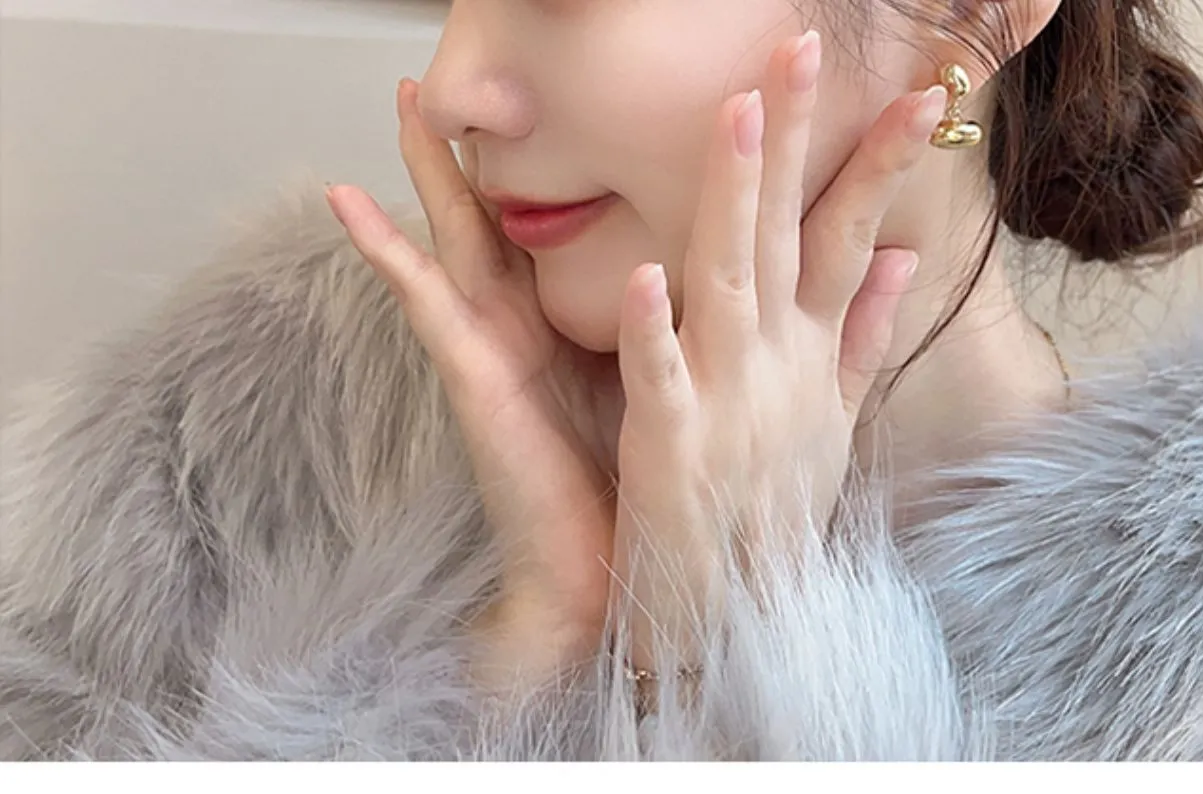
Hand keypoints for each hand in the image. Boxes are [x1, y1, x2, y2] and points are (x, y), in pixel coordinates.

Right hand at [327, 81, 618, 685]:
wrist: (607, 575)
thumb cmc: (631, 482)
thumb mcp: (649, 379)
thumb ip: (651, 323)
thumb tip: (688, 264)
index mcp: (560, 323)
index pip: (542, 226)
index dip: (533, 163)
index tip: (537, 98)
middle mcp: (518, 328)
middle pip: (488, 217)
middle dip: (464, 149)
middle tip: (437, 77)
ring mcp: (488, 351)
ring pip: (451, 241)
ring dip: (424, 174)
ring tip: (401, 104)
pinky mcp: (472, 381)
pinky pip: (427, 305)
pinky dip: (390, 255)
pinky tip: (351, 206)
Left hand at [611, 31, 945, 668]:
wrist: (746, 620)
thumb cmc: (780, 514)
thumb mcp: (835, 416)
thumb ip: (861, 330)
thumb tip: (905, 254)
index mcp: (808, 349)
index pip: (850, 232)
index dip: (881, 159)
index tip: (923, 90)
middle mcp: (776, 361)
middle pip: (784, 229)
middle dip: (794, 134)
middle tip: (798, 41)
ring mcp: (728, 401)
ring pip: (728, 281)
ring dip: (733, 198)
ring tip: (736, 114)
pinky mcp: (674, 448)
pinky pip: (661, 380)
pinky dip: (657, 332)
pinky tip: (648, 277)